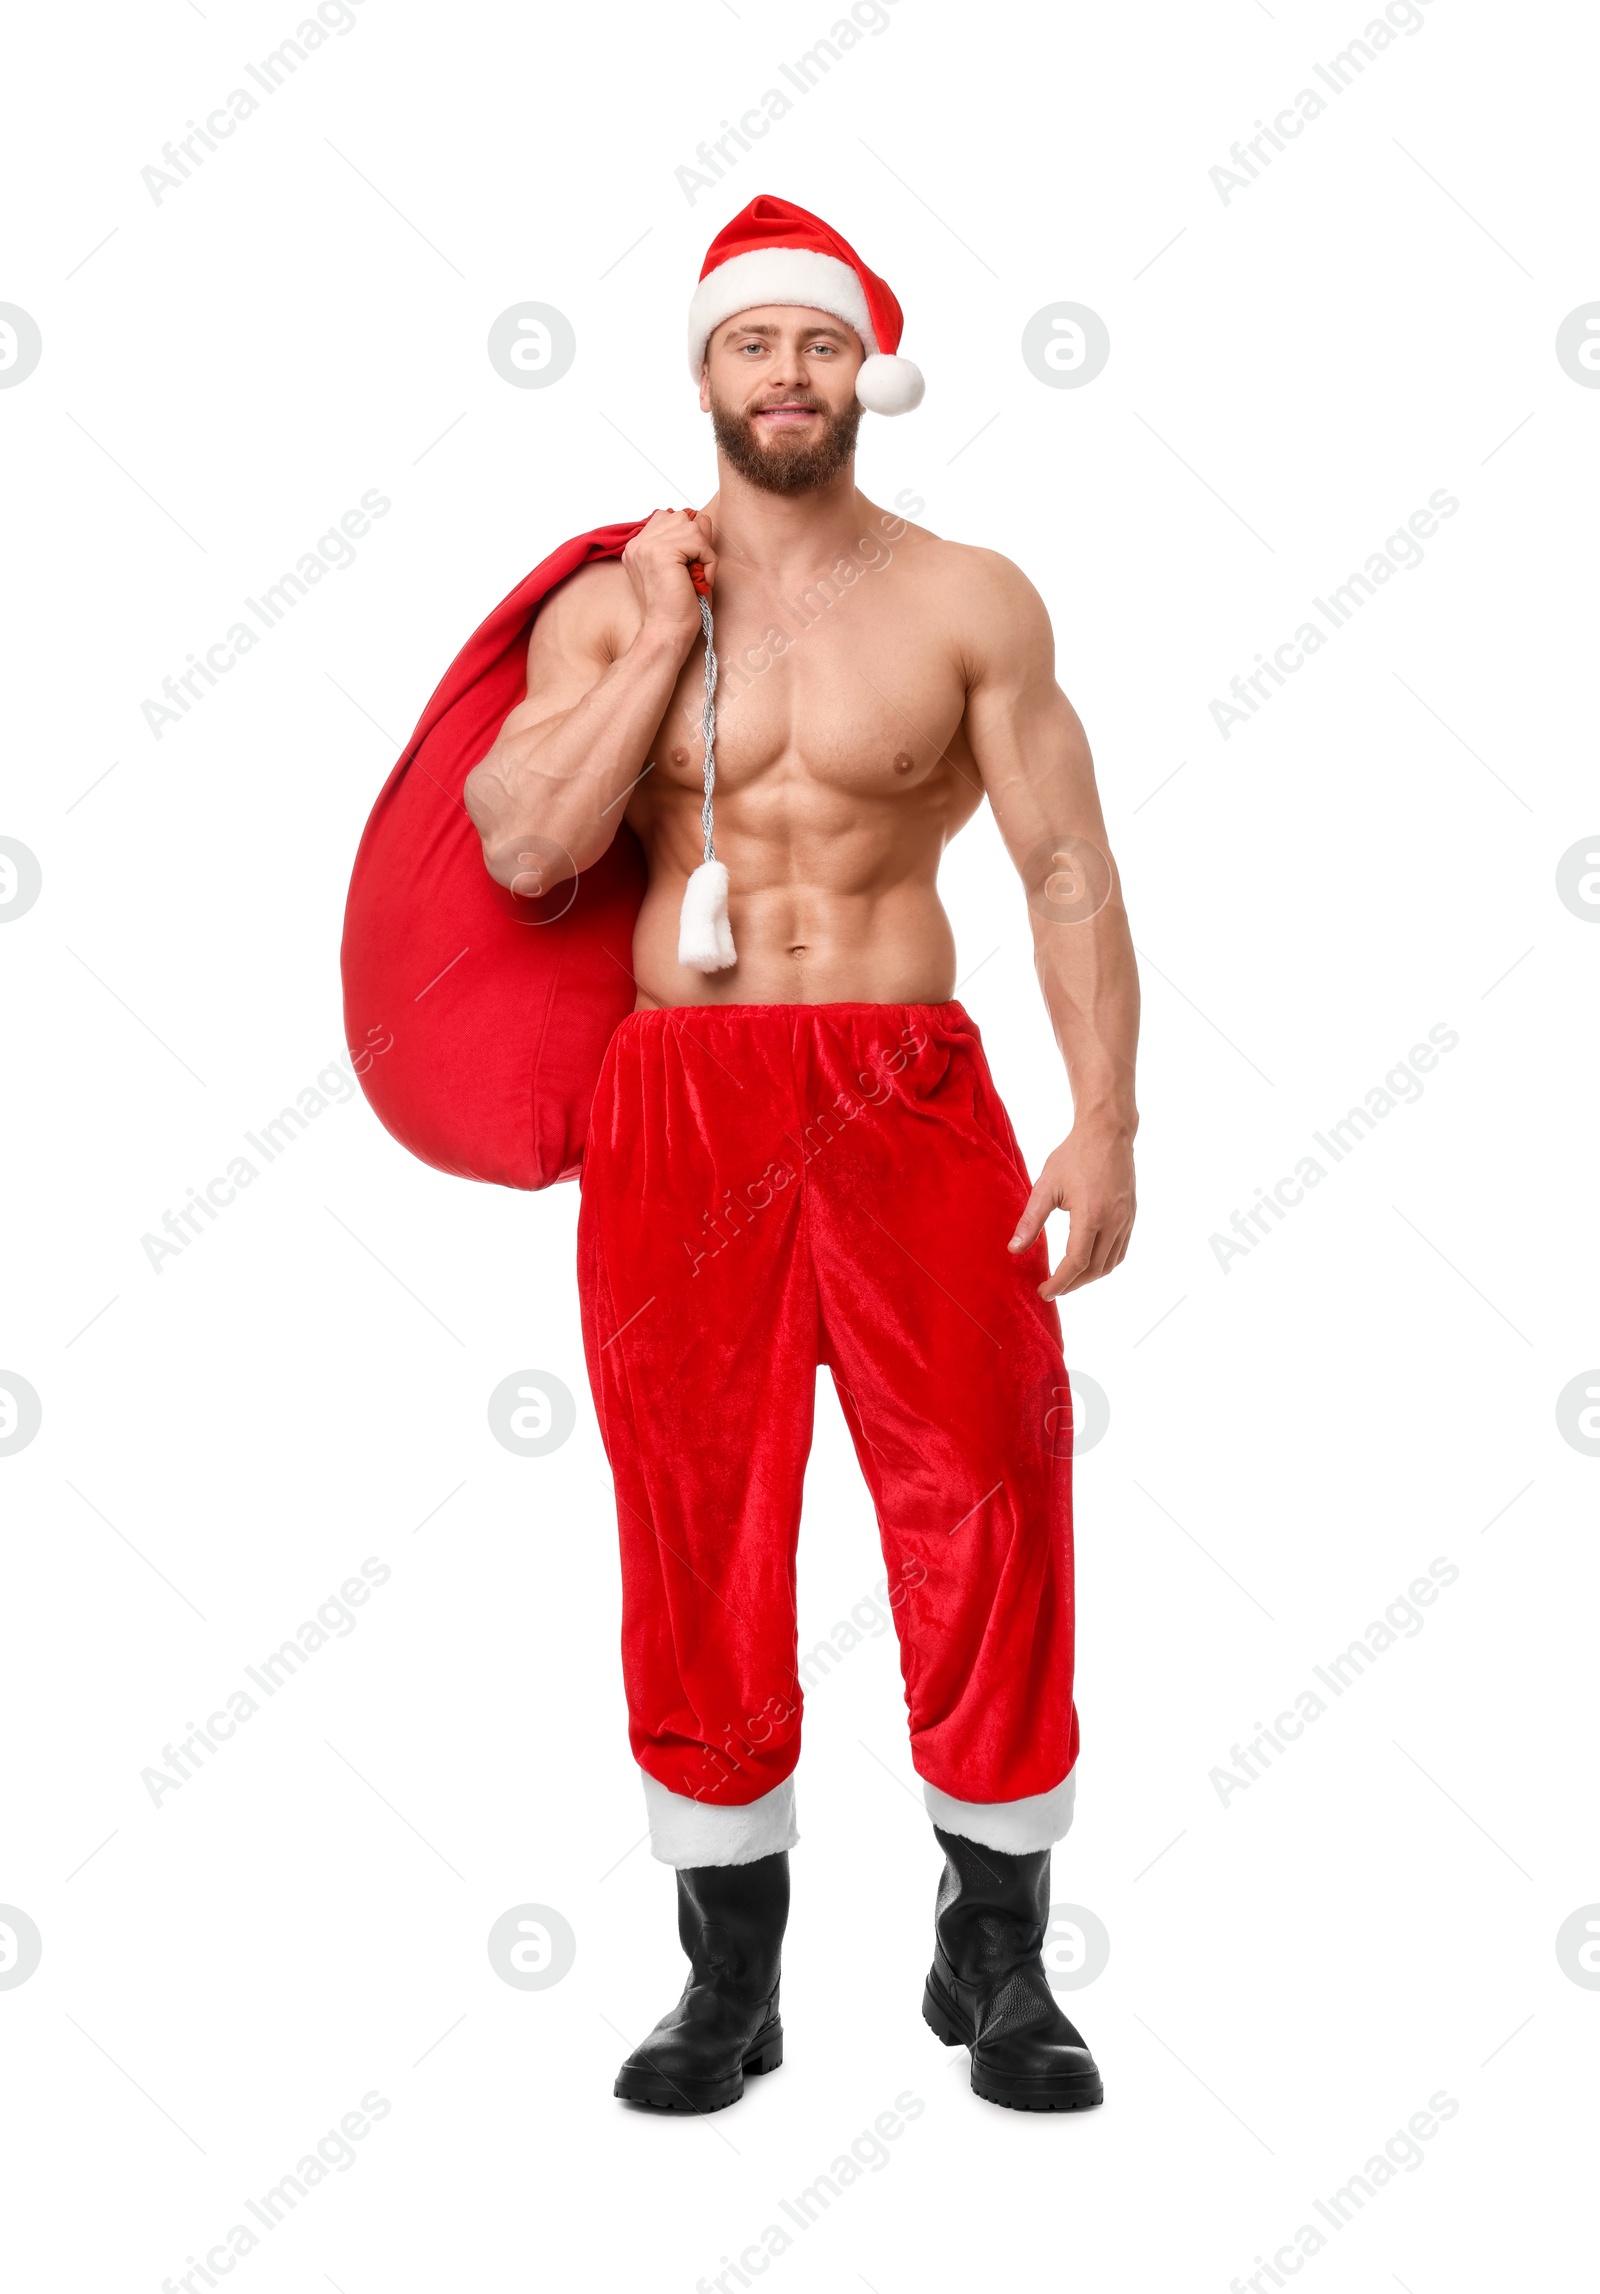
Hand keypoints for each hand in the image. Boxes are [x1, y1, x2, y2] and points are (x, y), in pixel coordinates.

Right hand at [621, 507, 716, 647]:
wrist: (667, 632)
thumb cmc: (677, 608)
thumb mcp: (682, 566)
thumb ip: (685, 540)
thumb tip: (700, 518)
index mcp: (638, 547)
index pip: (669, 518)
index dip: (688, 538)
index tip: (691, 565)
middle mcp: (638, 543)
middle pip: (682, 517)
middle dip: (697, 541)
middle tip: (696, 571)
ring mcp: (646, 546)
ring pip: (691, 526)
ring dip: (703, 551)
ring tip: (698, 576)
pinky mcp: (661, 552)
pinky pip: (698, 541)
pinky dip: (709, 560)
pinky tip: (701, 580)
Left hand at [1008, 1124, 1135, 1299]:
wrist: (1107, 1133)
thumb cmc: (1073, 1156)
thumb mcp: (1046, 1187)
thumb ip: (1030, 1221)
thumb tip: (1014, 1250)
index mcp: (1091, 1216)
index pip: (1076, 1263)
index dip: (1059, 1282)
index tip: (1043, 1291)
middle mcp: (1113, 1222)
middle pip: (1094, 1269)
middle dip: (1072, 1284)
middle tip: (1051, 1289)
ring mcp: (1126, 1220)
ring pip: (1110, 1264)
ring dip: (1088, 1278)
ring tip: (1067, 1280)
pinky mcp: (1131, 1216)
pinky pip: (1120, 1251)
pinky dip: (1104, 1264)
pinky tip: (1087, 1263)